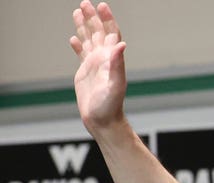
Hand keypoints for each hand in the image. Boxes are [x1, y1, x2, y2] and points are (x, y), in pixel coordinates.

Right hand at [69, 1, 127, 134]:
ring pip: (89, 40)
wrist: (103, 120)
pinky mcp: (86, 72)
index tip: (101, 6)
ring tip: (78, 12)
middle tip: (85, 3)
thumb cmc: (111, 105)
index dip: (107, 20)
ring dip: (84, 27)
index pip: (111, 34)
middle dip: (93, 18)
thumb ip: (117, 64)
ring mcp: (95, 65)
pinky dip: (78, 45)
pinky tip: (73, 39)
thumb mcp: (115, 84)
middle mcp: (104, 59)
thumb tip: (121, 44)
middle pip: (98, 33)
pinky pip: (81, 54)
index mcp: (112, 59)